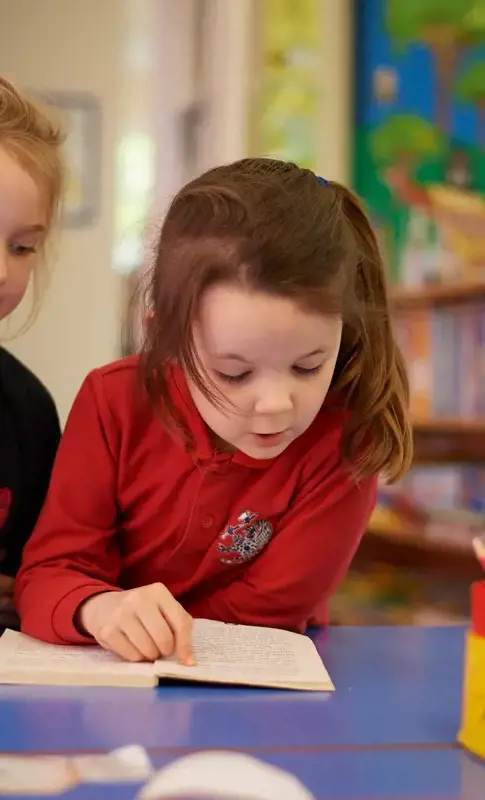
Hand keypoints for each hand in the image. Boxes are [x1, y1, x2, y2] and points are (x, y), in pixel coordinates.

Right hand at [77, 583, 194, 664]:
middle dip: (166, 650)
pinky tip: (133, 647)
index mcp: (158, 591)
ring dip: (151, 655)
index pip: (180, 622)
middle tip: (162, 649)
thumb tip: (188, 661)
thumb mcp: (164, 609)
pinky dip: (136, 657)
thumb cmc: (143, 611)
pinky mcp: (107, 631)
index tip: (187, 660)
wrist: (105, 606)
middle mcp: (138, 599)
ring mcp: (121, 614)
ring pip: (147, 650)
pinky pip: (131, 656)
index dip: (185, 645)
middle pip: (163, 638)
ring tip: (147, 647)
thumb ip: (181, 628)